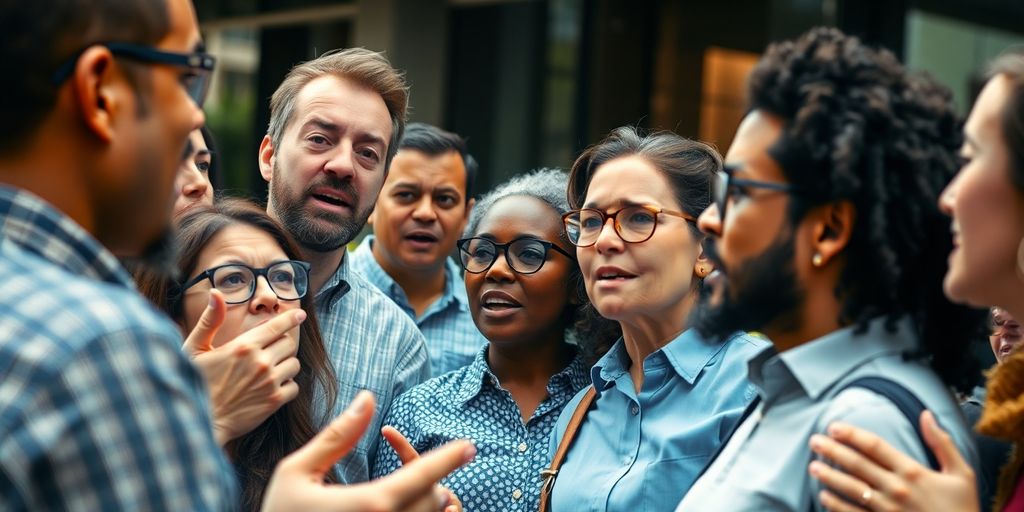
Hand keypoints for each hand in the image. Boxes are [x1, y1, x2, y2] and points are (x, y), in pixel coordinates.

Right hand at [183, 289, 303, 444]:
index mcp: (243, 346)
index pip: (276, 326)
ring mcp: (269, 382)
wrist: (201, 421)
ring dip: (285, 366)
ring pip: (294, 365)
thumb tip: (215, 293)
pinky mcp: (274, 401)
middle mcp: (260, 362)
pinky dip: (286, 387)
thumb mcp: (195, 349)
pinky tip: (270, 388)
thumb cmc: (196, 383)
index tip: (300, 314)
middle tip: (268, 353)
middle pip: (288, 344)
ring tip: (268, 372)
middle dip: (281, 346)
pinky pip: (294, 387)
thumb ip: (209, 320)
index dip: (290, 319)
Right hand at [262, 392, 476, 511]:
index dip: (448, 458)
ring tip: (424, 491)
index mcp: (366, 504)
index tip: (469, 445)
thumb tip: (368, 398)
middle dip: (435, 483)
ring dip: (431, 506)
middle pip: (432, 503)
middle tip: (425, 470)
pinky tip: (407, 509)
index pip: (421, 476)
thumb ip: (338, 436)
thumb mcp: (296, 471)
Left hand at [807, 410, 978, 511]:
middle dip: (832, 450)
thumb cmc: (963, 508)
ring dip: (829, 476)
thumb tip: (926, 414)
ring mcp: (888, 510)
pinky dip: (836, 506)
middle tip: (813, 440)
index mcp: (914, 472)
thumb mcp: (961, 474)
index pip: (875, 446)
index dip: (852, 434)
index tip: (834, 426)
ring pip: (852, 489)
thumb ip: (942, 443)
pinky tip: (824, 496)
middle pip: (858, 465)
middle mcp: (897, 489)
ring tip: (812, 466)